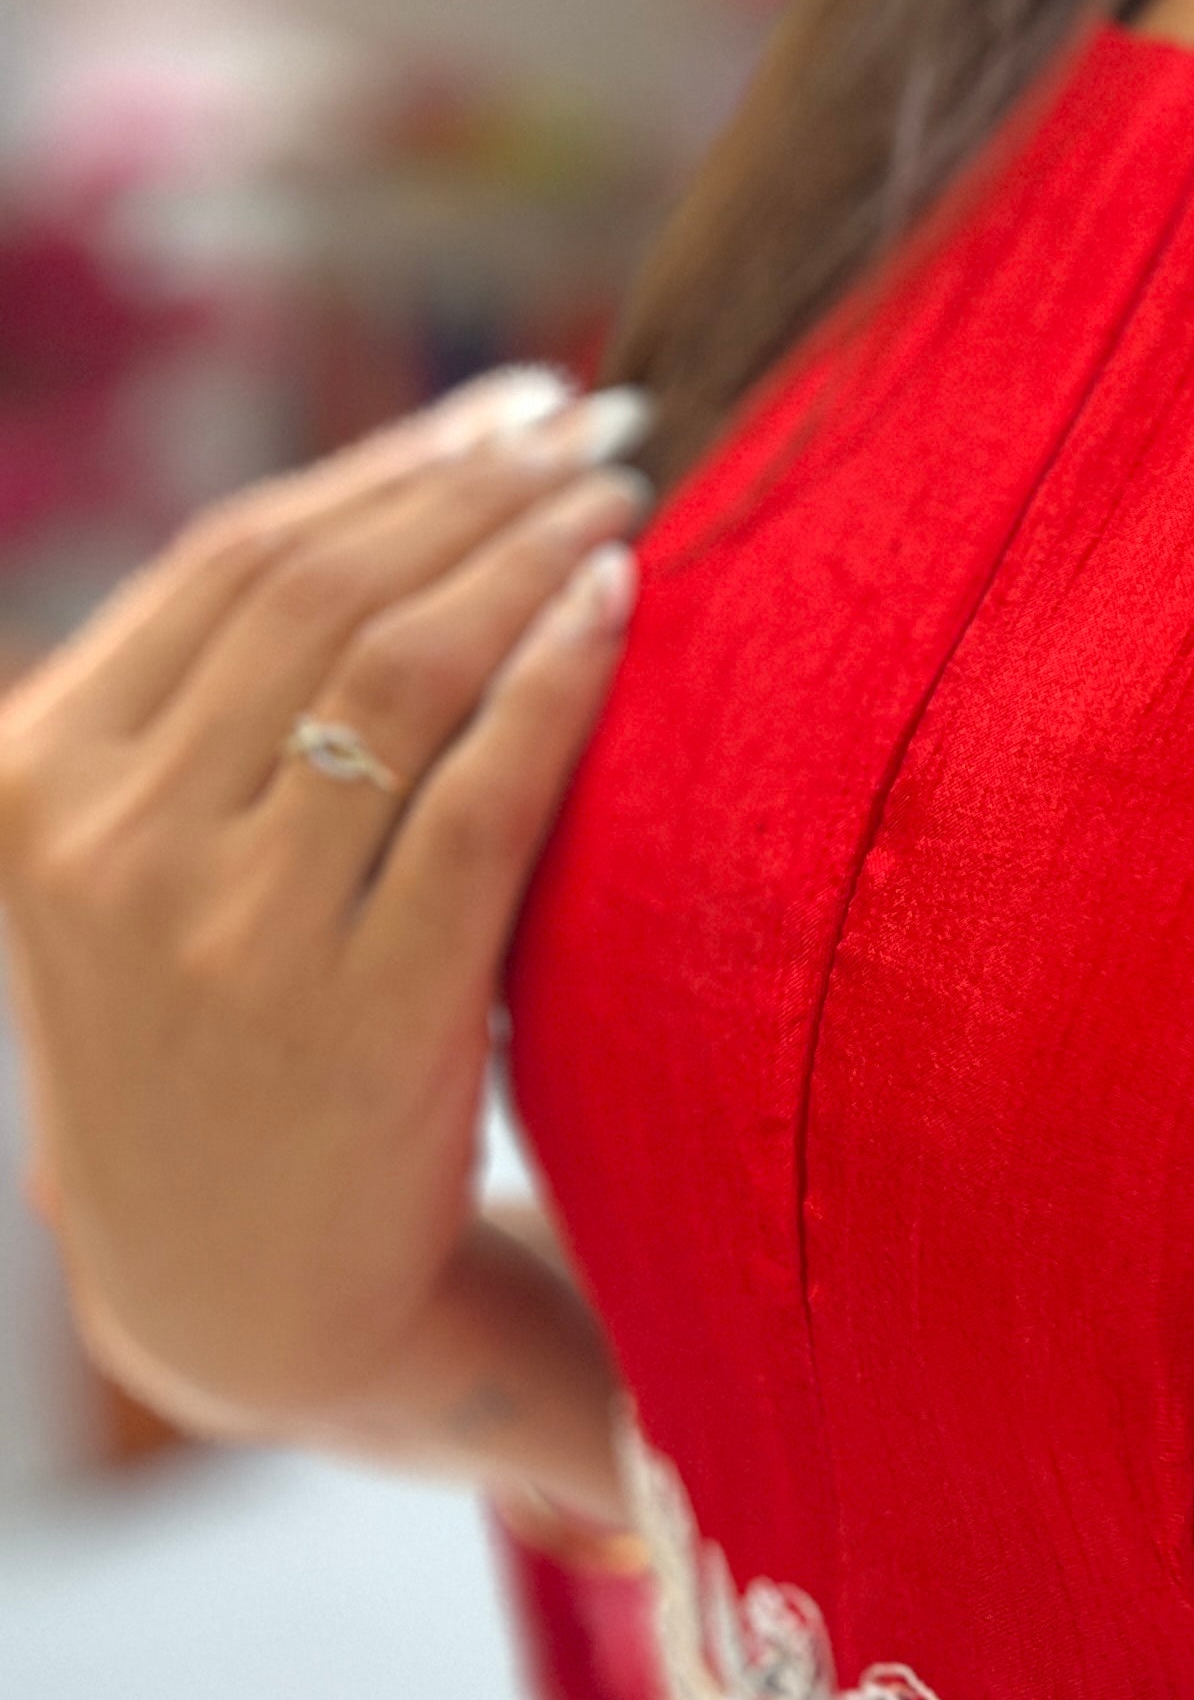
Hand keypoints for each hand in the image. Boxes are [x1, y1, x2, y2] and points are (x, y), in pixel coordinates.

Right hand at [0, 367, 649, 1464]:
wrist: (242, 1296)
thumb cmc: (219, 1034)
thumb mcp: (129, 856)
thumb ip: (200, 694)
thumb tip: (391, 483)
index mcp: (32, 780)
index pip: (235, 557)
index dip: (394, 459)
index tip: (517, 403)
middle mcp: (107, 848)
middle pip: (324, 590)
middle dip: (483, 480)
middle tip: (604, 422)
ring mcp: (226, 937)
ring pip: (400, 671)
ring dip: (531, 552)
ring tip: (629, 494)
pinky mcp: (356, 1018)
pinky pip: (477, 799)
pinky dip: (558, 679)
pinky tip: (625, 606)